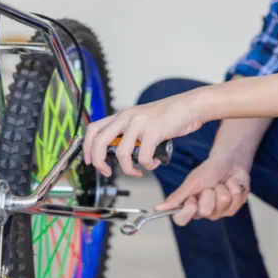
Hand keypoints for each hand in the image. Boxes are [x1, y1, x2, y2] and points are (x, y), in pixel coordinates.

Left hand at [83, 89, 202, 176]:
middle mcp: (127, 117)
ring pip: (121, 153)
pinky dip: (147, 165)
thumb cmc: (170, 116)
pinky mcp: (153, 131)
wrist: (191, 106)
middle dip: (99, 161)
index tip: (90, 161)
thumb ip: (130, 133)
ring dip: (127, 169)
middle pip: (100, 141)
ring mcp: (139, 123)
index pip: (94, 129)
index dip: (87, 147)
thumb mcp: (142, 120)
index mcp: (122, 115)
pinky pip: (143, 156)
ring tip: (137, 171)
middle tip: (106, 172)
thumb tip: (121, 155)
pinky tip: (154, 163)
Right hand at [155, 157, 250, 225]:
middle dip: (209, 193)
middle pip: (205, 211)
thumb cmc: (208, 171)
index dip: (187, 211)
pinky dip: (233, 187)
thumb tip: (157, 208)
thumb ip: (176, 197)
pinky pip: (235, 201)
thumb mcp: (191, 183)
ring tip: (220, 183)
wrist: (228, 161)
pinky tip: (231, 184)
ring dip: (222, 188)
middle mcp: (203, 212)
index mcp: (189, 206)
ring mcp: (220, 211)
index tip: (192, 199)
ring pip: (222, 205)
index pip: (181, 220)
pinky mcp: (234, 207)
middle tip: (209, 186)